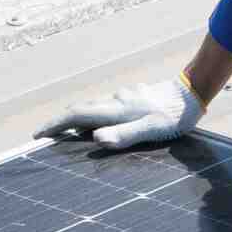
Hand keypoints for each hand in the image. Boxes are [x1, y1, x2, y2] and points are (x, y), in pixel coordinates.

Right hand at [34, 75, 204, 150]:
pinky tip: (101, 120)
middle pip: (80, 109)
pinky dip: (95, 113)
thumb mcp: (152, 130)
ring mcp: (124, 95)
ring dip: (77, 117)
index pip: (76, 115)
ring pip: (94, 105)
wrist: (193, 92)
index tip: (38, 135)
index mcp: (116, 110)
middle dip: (61, 121)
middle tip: (47, 135)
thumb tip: (96, 139)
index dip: (55, 124)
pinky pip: (107, 104)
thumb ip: (124, 134)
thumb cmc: (175, 117)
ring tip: (68, 131)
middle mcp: (116, 99)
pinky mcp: (134, 95)